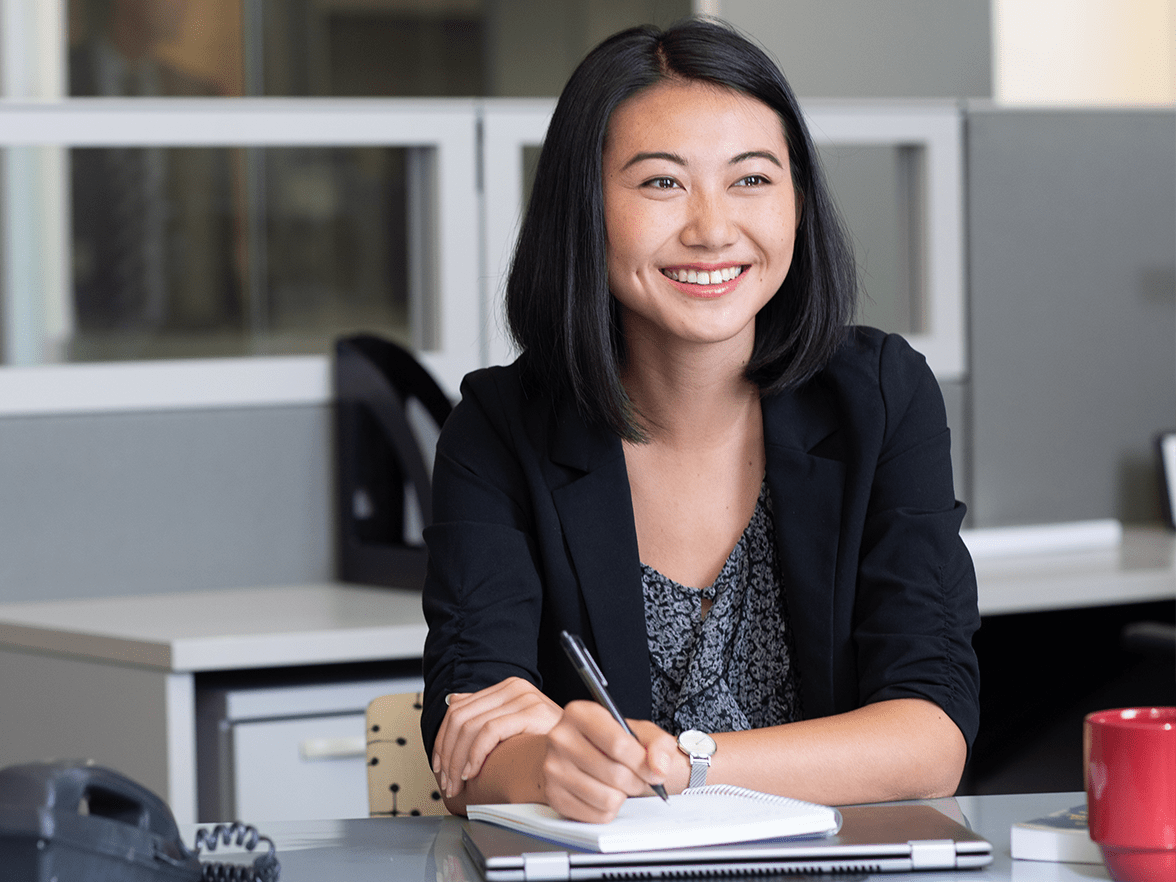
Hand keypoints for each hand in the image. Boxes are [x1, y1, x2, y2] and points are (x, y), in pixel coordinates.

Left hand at [432, 677, 562, 797]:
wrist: (584, 749)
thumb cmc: (548, 743)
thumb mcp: (514, 725)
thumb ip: (486, 713)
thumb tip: (453, 701)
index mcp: (507, 688)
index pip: (458, 709)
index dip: (442, 740)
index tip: (440, 766)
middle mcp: (514, 687)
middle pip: (461, 718)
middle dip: (447, 754)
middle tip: (446, 781)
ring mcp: (524, 698)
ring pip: (471, 726)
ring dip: (457, 760)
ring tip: (458, 782)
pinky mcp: (532, 712)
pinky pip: (489, 732)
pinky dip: (475, 754)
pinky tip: (473, 772)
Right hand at [540, 701, 677, 822]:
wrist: (574, 752)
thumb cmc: (608, 741)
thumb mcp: (637, 731)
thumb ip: (657, 744)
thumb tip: (659, 767)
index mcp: (580, 714)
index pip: (618, 744)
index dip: (643, 762)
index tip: (652, 769)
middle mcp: (561, 738)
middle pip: (616, 774)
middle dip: (636, 781)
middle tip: (636, 776)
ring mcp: (553, 769)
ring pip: (608, 798)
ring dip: (623, 795)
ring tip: (619, 784)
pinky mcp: (554, 797)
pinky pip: (597, 815)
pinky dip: (609, 809)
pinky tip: (604, 792)